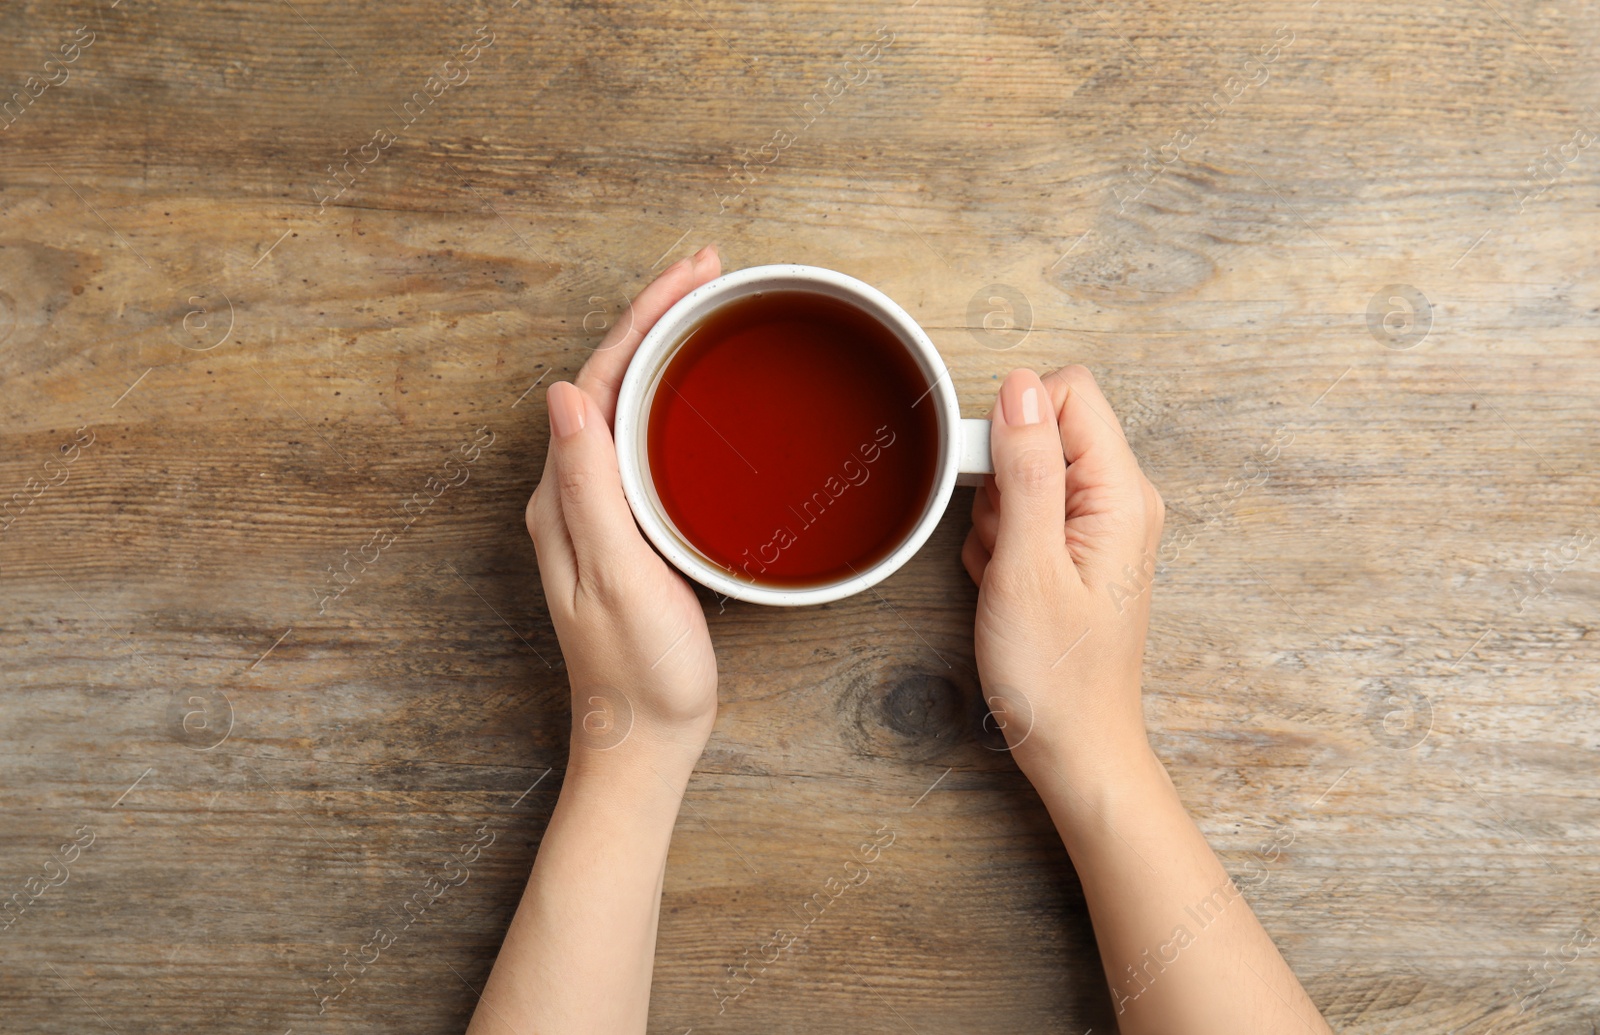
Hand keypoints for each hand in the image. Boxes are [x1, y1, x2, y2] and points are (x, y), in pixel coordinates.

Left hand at [525, 246, 723, 761]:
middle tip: (711, 272)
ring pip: (632, 405)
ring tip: (710, 309)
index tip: (691, 274)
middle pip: (613, 379)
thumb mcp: (617, 576)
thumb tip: (566, 394)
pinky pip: (648, 441)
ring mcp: (602, 512)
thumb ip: (591, 489)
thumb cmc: (639, 670)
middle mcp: (574, 495)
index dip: (645, 317)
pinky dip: (677, 399)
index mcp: (565, 496)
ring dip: (667, 350)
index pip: (600, 379)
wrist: (644, 737)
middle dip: (659, 317)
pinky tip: (704, 395)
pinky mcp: (632, 530)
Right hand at [963, 366, 1163, 787]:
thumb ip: (1027, 470)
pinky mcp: (1075, 550)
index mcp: (1121, 493)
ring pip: (1022, 475)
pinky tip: (1007, 588)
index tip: (996, 483)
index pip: (1067, 392)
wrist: (1074, 746)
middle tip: (1006, 545)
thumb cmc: (1056, 675)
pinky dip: (1000, 546)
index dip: (1015, 423)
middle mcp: (1119, 500)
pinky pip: (1021, 515)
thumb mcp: (1028, 566)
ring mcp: (1098, 526)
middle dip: (1000, 479)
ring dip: (995, 519)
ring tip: (1007, 575)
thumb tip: (1019, 388)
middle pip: (1041, 431)